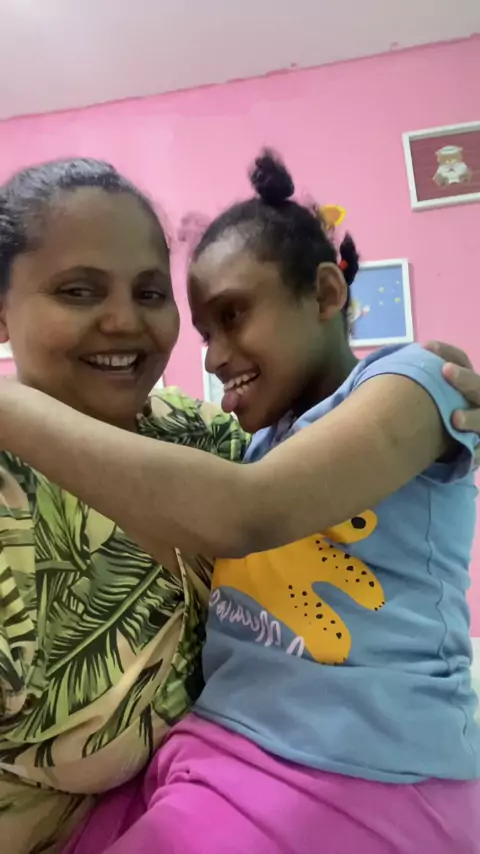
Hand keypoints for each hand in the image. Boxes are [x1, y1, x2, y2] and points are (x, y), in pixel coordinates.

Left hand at [425, 342, 479, 465]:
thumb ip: (426, 381)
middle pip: (478, 387)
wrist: (468, 441)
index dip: (447, 352)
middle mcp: (479, 400)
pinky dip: (477, 452)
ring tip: (455, 418)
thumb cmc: (443, 415)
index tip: (426, 347)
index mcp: (468, 384)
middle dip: (464, 379)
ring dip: (472, 418)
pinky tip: (470, 454)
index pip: (462, 361)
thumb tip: (405, 362)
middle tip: (445, 371)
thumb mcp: (438, 395)